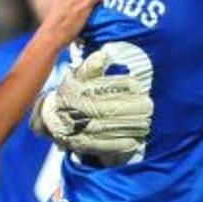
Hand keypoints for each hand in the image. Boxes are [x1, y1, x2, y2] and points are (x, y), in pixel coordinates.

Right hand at [32, 49, 152, 156]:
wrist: (54, 118)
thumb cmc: (73, 93)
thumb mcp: (77, 76)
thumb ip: (90, 67)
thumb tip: (102, 56)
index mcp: (73, 89)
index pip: (102, 86)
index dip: (123, 87)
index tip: (138, 87)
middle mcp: (72, 108)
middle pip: (107, 108)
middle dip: (131, 108)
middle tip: (148, 107)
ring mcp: (74, 127)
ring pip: (106, 128)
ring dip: (129, 127)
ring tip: (146, 124)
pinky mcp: (78, 144)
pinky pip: (101, 146)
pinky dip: (119, 144)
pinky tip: (134, 142)